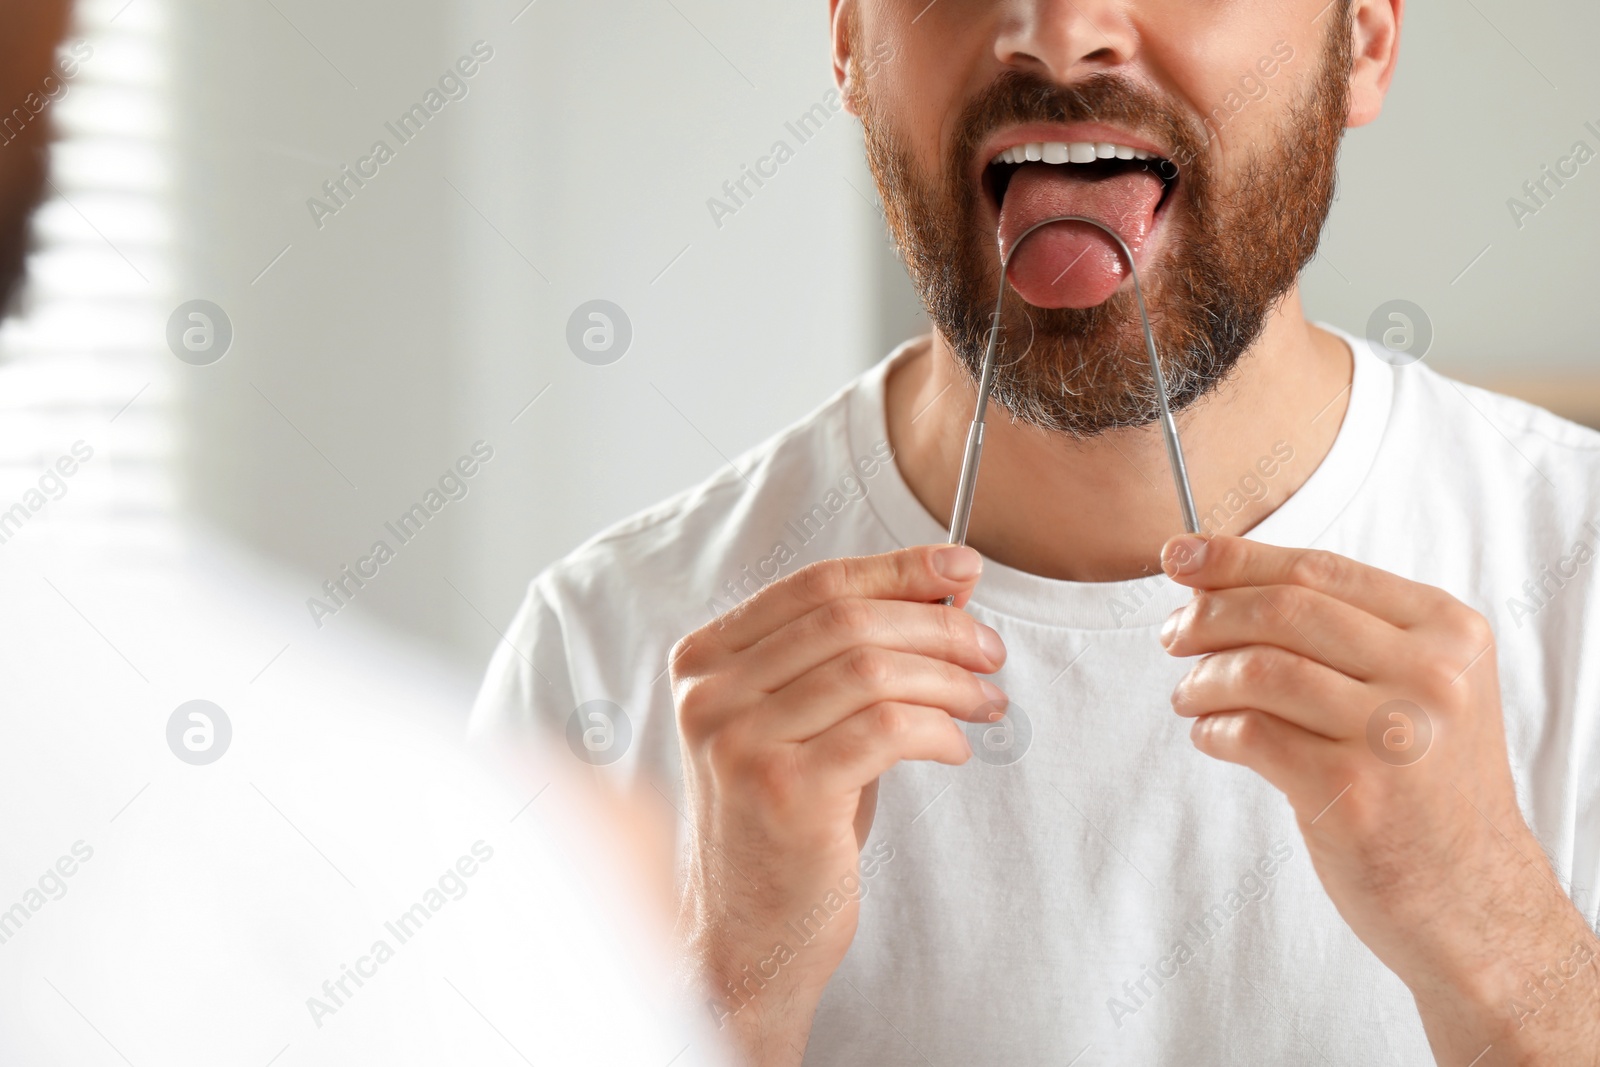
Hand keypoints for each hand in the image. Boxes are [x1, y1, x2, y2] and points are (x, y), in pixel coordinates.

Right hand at [669, 544, 1005, 1064]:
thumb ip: (857, 654)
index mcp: (706, 662)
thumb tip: (946, 587)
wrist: (744, 937)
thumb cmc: (784, 825)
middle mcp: (711, 694)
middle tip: (989, 650)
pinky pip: (887, 730)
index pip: (815, 586)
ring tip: (986, 701)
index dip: (898, 569)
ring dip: (950, 681)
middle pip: (848, 621)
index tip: (961, 569)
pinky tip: (954, 748)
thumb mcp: (806, 723)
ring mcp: (740, 742)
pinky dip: (938, 729)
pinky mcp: (783, 791)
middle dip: (937, 626)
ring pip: (872, 670)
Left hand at [1159, 534, 1599, 1063]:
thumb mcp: (1417, 689)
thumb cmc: (1425, 788)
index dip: (1236, 558)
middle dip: (1208, 614)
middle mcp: (1431, 675)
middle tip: (1172, 635)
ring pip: (1258, 669)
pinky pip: (1249, 733)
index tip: (1179, 557)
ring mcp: (1394, 734)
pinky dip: (1212, 729)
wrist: (1472, 899)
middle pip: (1283, 609)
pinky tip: (1212, 738)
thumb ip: (1339, 631)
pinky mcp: (1353, 791)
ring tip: (1190, 697)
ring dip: (1203, 678)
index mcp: (1447, 631)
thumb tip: (1212, 577)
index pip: (1320, 570)